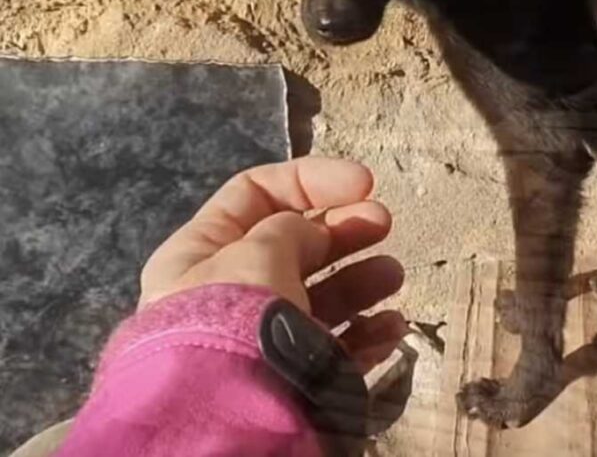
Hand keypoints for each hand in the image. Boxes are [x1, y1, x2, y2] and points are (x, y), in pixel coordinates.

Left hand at [140, 157, 404, 370]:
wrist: (228, 419)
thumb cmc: (235, 317)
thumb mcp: (258, 254)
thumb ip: (291, 228)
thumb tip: (312, 232)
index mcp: (202, 253)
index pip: (256, 194)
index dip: (313, 180)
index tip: (365, 182)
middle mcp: (229, 293)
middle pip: (296, 244)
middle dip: (345, 228)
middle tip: (384, 223)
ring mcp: (264, 339)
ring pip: (322, 296)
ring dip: (363, 279)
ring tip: (392, 276)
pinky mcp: (293, 380)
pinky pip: (337, 349)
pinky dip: (368, 334)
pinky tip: (392, 327)